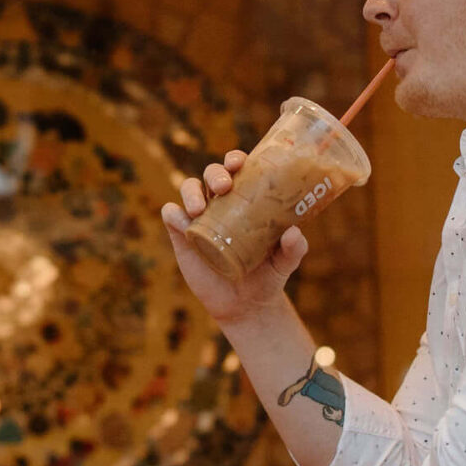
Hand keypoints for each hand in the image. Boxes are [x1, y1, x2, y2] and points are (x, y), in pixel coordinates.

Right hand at [159, 149, 309, 326]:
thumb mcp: (285, 263)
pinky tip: (182, 221)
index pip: (238, 169)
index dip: (235, 159)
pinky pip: (172, 216)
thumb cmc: (268, 275)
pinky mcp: (182, 236)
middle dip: (215, 173)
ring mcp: (200, 218)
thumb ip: (294, 249)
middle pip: (212, 174)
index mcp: (246, 199)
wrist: (245, 306)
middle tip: (224, 186)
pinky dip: (174, 213)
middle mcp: (221, 204)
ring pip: (188, 189)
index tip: (239, 163)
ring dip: (191, 191)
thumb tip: (294, 232)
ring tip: (199, 209)